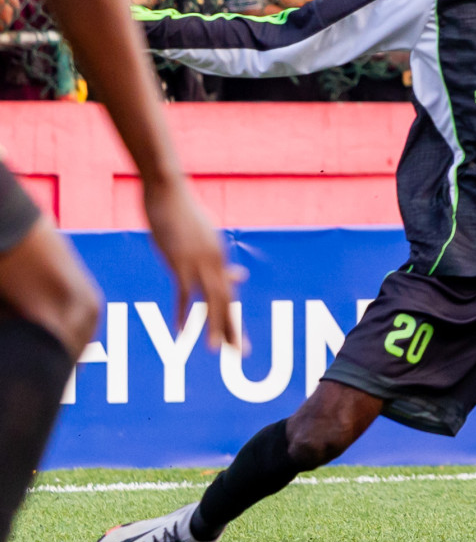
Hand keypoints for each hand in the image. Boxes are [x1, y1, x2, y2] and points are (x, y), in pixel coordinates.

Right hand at [141, 176, 238, 350]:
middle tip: (242, 354)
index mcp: (218, 254)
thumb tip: (229, 270)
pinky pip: (185, 294)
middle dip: (233, 329)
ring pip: (213, 301)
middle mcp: (215, 260)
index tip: (236, 338)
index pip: (227, 291)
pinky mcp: (180, 261)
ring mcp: (199, 262)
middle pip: (227, 301)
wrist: (167, 187)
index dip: (230, 315)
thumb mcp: (198, 232)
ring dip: (215, 327)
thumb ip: (208, 252)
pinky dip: (184, 315)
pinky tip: (182, 333)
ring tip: (219, 351)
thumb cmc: (178, 208)